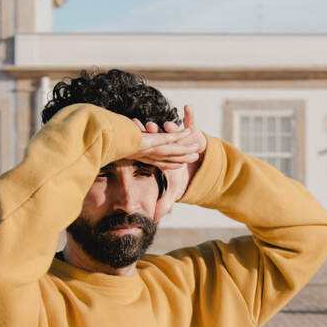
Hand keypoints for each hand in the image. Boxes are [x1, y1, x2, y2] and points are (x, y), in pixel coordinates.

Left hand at [133, 105, 206, 220]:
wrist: (198, 162)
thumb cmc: (182, 175)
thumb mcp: (174, 190)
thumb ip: (164, 203)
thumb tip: (153, 219)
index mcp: (158, 156)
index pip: (147, 149)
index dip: (139, 143)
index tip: (129, 136)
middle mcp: (166, 145)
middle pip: (158, 138)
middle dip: (153, 133)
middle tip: (146, 127)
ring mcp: (180, 138)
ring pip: (173, 132)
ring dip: (171, 128)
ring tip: (167, 125)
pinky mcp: (193, 133)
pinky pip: (191, 123)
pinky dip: (190, 116)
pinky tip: (188, 108)